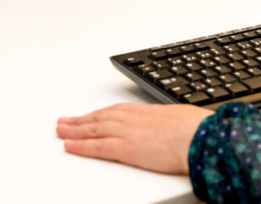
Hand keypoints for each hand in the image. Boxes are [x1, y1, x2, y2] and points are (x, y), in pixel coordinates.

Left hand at [56, 102, 212, 174]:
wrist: (199, 136)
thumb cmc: (196, 128)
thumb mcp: (181, 120)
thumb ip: (169, 124)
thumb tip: (174, 128)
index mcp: (147, 112)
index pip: (116, 112)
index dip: (99, 114)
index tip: (89, 115)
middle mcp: (133, 119)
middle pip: (100, 118)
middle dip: (81, 120)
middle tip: (64, 121)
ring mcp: (128, 132)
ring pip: (94, 129)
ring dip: (75, 130)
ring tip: (61, 130)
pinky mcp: (125, 148)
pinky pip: (98, 147)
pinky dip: (81, 146)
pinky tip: (69, 146)